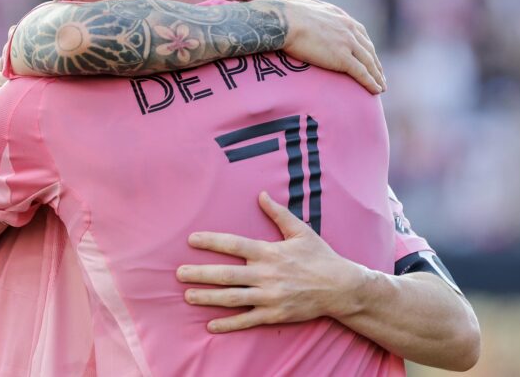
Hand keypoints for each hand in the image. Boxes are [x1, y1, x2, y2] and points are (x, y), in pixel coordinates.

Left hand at [176, 192, 366, 332]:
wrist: (341, 288)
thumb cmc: (320, 256)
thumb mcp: (300, 231)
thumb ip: (278, 213)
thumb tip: (261, 194)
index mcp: (269, 252)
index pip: (234, 244)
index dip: (211, 241)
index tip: (192, 239)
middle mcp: (266, 275)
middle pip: (226, 274)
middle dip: (200, 273)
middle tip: (179, 273)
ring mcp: (269, 297)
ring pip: (232, 298)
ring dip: (208, 298)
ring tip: (188, 296)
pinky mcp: (274, 314)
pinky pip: (246, 320)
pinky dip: (228, 324)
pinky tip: (210, 324)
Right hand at [282, 0, 385, 93]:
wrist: (284, 21)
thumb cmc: (286, 12)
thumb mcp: (302, 3)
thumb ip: (309, 5)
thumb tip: (302, 3)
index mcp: (340, 17)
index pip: (360, 33)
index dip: (366, 46)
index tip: (370, 55)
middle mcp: (348, 29)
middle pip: (368, 49)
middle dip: (376, 63)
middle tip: (379, 74)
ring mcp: (347, 43)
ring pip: (369, 63)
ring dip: (377, 76)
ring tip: (381, 87)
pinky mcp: (342, 58)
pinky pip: (361, 73)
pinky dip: (371, 82)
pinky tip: (376, 91)